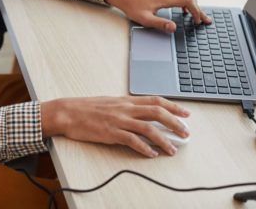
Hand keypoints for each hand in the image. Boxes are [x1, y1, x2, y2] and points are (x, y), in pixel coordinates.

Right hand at [40, 95, 189, 157]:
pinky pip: (132, 140)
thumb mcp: (110, 102)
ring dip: (164, 140)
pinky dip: (144, 148)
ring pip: (148, 128)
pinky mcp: (111, 132)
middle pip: (157, 113)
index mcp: (126, 100)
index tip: (186, 113)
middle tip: (186, 133)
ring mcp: (119, 120)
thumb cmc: (86, 108)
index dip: (173, 106)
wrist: (68, 112)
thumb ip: (126, 107)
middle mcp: (126, 109)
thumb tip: (140, 112)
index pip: (155, 100)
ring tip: (173, 149)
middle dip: (175, 123)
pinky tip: (152, 154)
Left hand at [104, 0, 211, 30]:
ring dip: (194, 2)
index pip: (188, 1)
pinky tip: (185, 8)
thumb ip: (160, 24)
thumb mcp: (145, 19)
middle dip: (199, 9)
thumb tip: (174, 28)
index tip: (198, 21)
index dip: (196, 11)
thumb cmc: (132, 7)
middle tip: (205, 20)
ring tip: (197, 14)